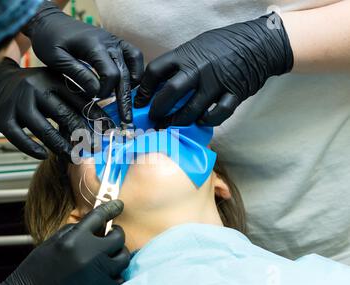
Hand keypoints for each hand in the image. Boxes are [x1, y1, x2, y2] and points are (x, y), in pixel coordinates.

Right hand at [0, 58, 108, 159]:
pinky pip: (20, 138)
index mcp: (52, 79)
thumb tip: (99, 119)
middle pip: (64, 115)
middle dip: (83, 135)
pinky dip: (32, 149)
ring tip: (74, 158)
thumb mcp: (51, 81)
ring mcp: (18, 104)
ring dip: (62, 147)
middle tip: (95, 149)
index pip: (79, 100)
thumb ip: (72, 96)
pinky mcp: (2, 118)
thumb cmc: (30, 85)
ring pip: (44, 130)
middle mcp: (35, 89)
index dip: (96, 117)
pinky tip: (43, 155)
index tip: (109, 131)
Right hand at [0, 200, 128, 284]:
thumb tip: (95, 225)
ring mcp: (95, 271)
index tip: (118, 205)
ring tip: (112, 251)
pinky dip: (116, 272)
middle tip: (112, 232)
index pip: (100, 216)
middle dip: (117, 232)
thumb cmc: (38, 266)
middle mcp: (88, 253)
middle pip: (118, 237)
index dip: (111, 208)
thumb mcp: (54, 240)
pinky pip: (118, 278)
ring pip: (123, 257)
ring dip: (119, 252)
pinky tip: (109, 268)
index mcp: (74, 239)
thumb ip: (76, 230)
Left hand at [22, 1, 143, 122]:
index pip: (111, 74)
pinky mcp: (116, 43)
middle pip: (125, 74)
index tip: (95, 99)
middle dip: (125, 99)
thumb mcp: (57, 58)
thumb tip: (96, 93)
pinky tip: (127, 86)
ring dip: (132, 85)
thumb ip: (77, 74)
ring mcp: (115, 41)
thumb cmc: (50, 40)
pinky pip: (134, 57)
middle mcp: (110, 42)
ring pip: (134, 65)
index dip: (106, 91)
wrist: (51, 22)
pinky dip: (135, 72)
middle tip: (126, 121)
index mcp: (94, 45)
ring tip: (127, 102)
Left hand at [135, 13, 293, 126]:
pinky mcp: (233, 94)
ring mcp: (216, 82)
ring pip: (191, 109)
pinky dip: (208, 121)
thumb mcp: (196, 46)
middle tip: (154, 119)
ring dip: (178, 121)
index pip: (155, 71)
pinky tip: (202, 121)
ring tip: (171, 126)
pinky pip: (217, 114)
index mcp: (186, 54)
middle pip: (169, 93)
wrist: (259, 43)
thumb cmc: (224, 45)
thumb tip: (159, 83)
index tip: (140, 101)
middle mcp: (199, 69)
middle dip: (158, 110)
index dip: (144, 89)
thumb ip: (180, 63)